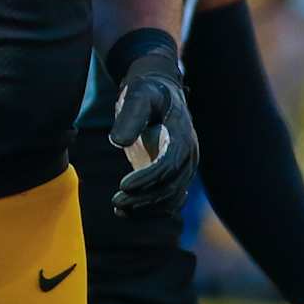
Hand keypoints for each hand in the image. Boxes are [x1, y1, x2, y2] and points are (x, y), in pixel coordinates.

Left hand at [107, 32, 199, 217]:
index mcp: (182, 135)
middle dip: (144, 198)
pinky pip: (166, 198)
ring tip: (118, 208)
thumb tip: (119, 142)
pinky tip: (125, 212)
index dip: (147, 178)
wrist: (158, 92)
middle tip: (116, 201)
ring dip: (146, 208)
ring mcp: (183, 167)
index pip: (169, 164)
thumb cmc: (147, 91)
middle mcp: (188, 154)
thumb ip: (130, 115)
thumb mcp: (138, 95)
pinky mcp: (173, 174)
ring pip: (170, 197)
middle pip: (171, 186)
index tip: (123, 185)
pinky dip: (149, 209)